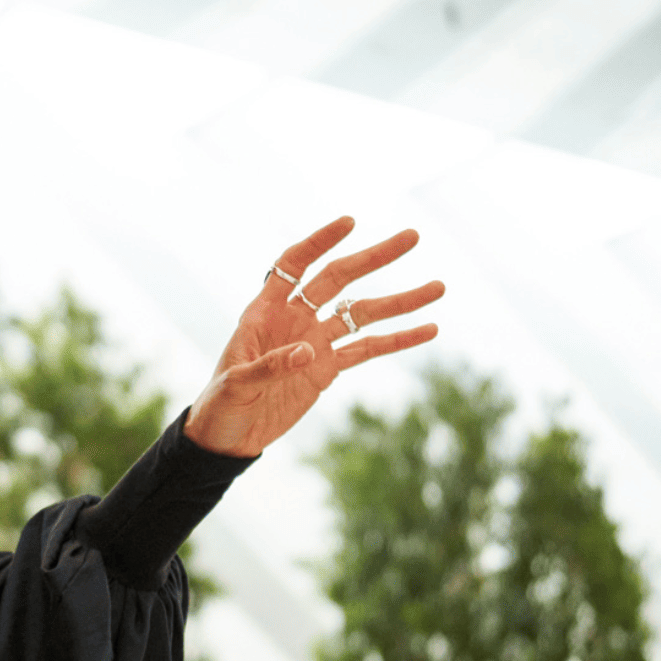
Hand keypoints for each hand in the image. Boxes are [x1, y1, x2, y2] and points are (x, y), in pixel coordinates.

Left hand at [184, 216, 444, 457]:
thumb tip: (309, 351)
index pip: (293, 265)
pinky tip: (429, 329)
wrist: (228, 437)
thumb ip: (269, 366)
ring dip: (399, 301)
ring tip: (439, 287)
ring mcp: (315, 342)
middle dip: (374, 258)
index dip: (319, 242)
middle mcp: (294, 319)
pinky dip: (397, 340)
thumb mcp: (236, 385)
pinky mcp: (328, 369)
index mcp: (265, 312)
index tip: (350, 222)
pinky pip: (367, 349)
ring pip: (362, 313)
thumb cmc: (221, 404)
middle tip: (412, 237)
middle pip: (338, 279)